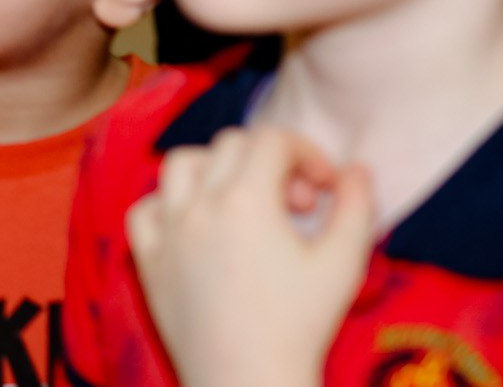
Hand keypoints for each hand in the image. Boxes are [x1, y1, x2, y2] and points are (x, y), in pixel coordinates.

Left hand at [128, 126, 374, 386]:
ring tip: (247, 204)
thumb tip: (357, 168)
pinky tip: (198, 226)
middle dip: (270, 162)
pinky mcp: (147, 259)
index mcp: (246, 198)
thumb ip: (356, 206)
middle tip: (297, 208)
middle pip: (230, 145)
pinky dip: (168, 204)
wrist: (249, 381)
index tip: (326, 187)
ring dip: (216, 170)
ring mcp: (166, 230)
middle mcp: (199, 204)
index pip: (273, 140)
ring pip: (180, 164)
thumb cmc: (300, 326)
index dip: (307, 153)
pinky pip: (144, 208)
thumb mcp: (344, 263)